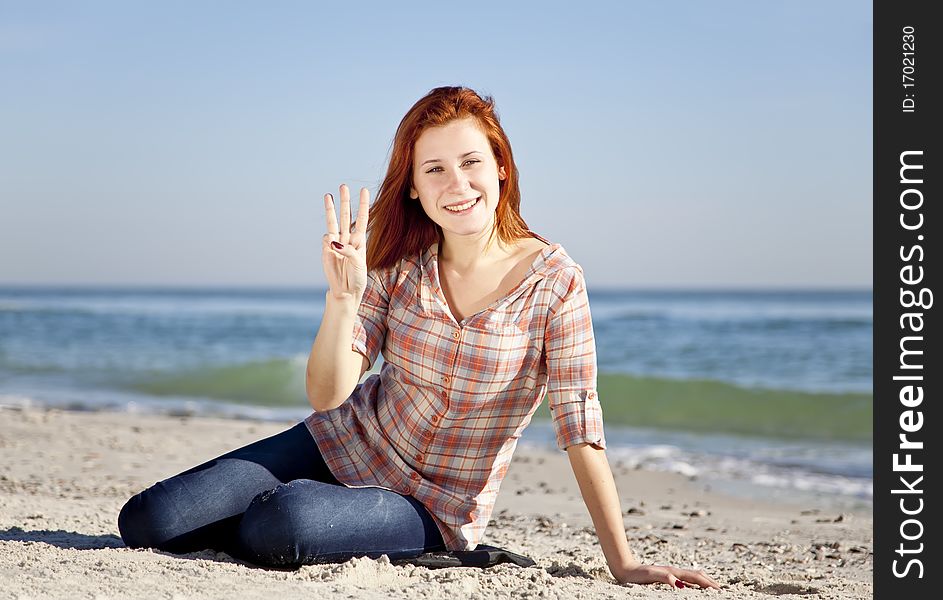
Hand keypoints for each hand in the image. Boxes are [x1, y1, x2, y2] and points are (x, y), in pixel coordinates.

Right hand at [322, 184, 369, 301]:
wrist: (346, 291)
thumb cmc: (357, 278)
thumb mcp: (359, 264)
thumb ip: (349, 251)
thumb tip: (333, 242)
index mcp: (360, 240)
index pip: (361, 219)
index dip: (363, 205)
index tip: (364, 190)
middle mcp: (348, 239)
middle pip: (345, 216)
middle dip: (345, 201)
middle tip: (344, 186)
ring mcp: (336, 244)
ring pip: (333, 222)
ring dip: (331, 209)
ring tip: (328, 195)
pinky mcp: (326, 250)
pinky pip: (326, 240)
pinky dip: (328, 240)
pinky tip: (331, 247)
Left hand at [612, 562, 721, 589]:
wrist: (625, 569)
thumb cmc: (637, 574)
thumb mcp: (651, 576)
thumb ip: (665, 577)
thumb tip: (679, 584)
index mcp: (673, 572)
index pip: (695, 577)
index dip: (708, 583)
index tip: (719, 589)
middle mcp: (674, 571)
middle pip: (696, 575)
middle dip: (708, 581)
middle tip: (720, 589)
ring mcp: (670, 573)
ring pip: (691, 577)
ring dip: (702, 581)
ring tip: (710, 586)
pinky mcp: (666, 576)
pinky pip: (684, 579)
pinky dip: (693, 582)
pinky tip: (691, 586)